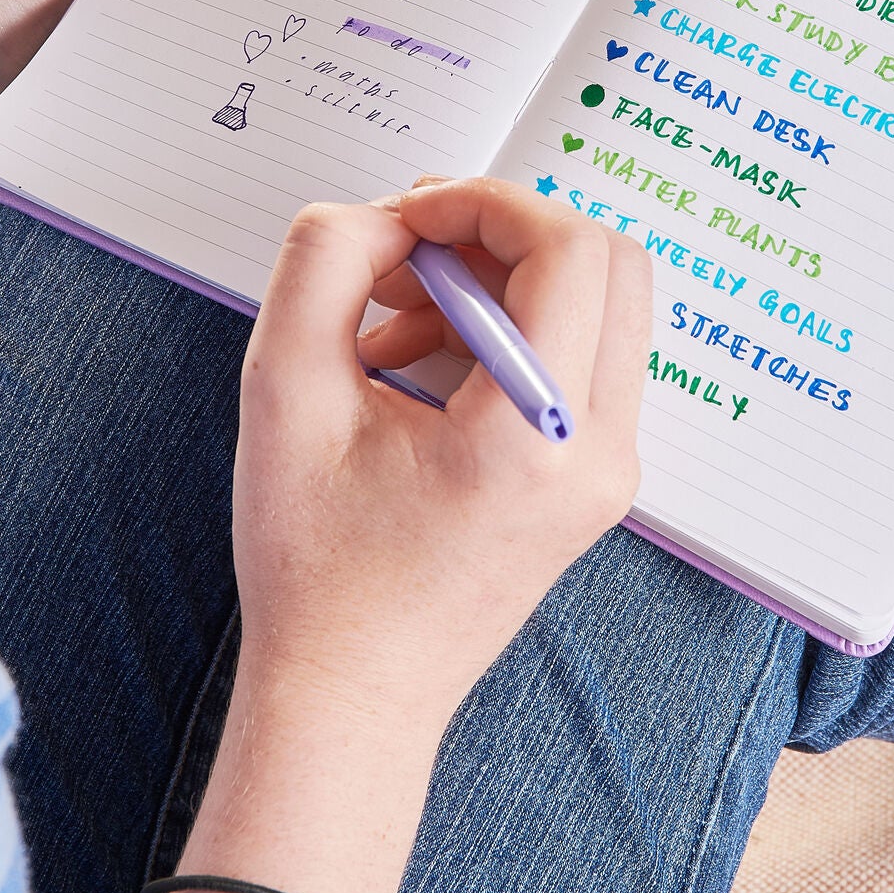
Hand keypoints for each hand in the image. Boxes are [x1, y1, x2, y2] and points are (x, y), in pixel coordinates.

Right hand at [234, 178, 650, 734]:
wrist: (352, 692)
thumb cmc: (314, 564)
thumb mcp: (283, 387)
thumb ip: (325, 261)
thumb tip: (389, 214)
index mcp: (536, 436)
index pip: (567, 250)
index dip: (486, 200)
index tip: (408, 213)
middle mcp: (600, 452)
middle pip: (605, 261)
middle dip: (501, 230)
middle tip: (410, 250)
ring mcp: (610, 469)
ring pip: (595, 302)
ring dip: (498, 278)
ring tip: (392, 318)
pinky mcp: (595, 477)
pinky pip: (578, 354)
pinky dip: (508, 326)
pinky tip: (416, 358)